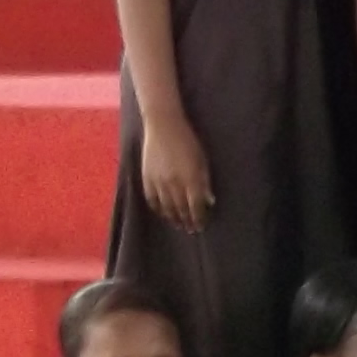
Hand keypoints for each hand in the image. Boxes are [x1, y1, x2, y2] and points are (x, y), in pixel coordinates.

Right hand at [139, 112, 214, 227]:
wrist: (163, 126)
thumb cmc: (188, 141)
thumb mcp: (203, 160)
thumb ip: (205, 182)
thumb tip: (209, 202)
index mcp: (191, 179)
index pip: (196, 207)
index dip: (199, 219)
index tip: (201, 226)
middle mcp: (174, 184)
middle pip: (181, 210)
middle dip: (187, 221)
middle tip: (191, 230)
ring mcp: (159, 182)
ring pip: (166, 207)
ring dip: (173, 218)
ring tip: (178, 225)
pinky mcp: (147, 178)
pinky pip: (152, 199)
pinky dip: (158, 209)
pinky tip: (163, 213)